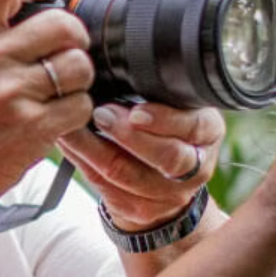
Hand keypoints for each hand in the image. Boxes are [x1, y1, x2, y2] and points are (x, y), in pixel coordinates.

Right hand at [0, 0, 95, 204]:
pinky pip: (81, 104)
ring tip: (61, 86)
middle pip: (60, 24)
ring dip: (79, 76)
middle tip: (68, 47)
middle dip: (73, 36)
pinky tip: (57, 115)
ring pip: (78, 64)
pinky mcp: (34, 127)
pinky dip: (77, 111)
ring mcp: (12, 95)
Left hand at [56, 103, 224, 230]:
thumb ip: (158, 92)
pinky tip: (68, 144)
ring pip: (129, 176)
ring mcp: (169, 194)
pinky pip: (107, 188)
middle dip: (129, 136)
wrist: (163, 185)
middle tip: (101, 114)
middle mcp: (195, 166)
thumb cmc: (163, 130)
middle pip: (167, 157)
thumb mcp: (174, 107)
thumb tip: (114, 66)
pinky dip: (83, 163)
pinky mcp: (140, 210)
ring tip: (73, 128)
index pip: (194, 126)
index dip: (164, 120)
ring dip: (95, 149)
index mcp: (207, 132)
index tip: (136, 111)